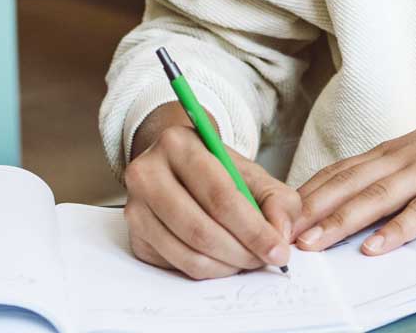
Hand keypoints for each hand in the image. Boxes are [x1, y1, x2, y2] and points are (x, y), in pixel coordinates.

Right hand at [123, 103, 301, 279]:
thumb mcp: (252, 174)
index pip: (219, 195)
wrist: (179, 170)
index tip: (278, 251)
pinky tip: (223, 259)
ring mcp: (135, 207)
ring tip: (247, 259)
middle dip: (241, 253)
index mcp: (178, 144)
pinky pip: (176, 265)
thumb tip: (280, 235)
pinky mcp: (135, 236)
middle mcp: (147, 172)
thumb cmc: (218, 172)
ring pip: (187, 253)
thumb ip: (278, 200)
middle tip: (265, 260)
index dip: (253, 229)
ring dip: (226, 266)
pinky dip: (208, 271)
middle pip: (200, 229)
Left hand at [292, 96, 415, 255]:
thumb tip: (361, 195)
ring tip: (314, 243)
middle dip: (311, 210)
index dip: (308, 192)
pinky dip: (397, 229)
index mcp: (393, 152)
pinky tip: (376, 247)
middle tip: (279, 232)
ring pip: (376, 197)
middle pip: (348, 184)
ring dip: (341, 221)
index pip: (340, 171)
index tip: (278, 211)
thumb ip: (395, 172)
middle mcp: (403, 158)